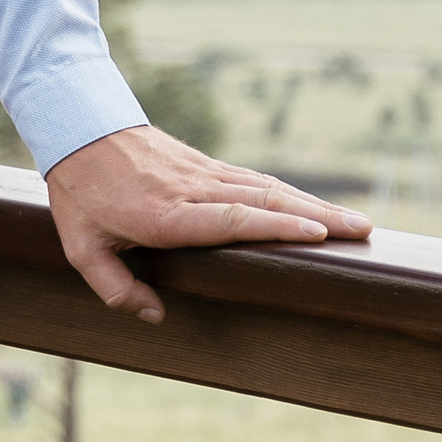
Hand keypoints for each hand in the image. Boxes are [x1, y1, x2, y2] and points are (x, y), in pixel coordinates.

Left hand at [44, 124, 370, 324]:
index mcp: (165, 215)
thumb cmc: (79, 192)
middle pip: (263, 201)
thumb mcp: (82, 247)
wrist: (78, 125)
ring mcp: (202, 173)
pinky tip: (315, 206)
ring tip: (356, 222)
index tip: (317, 233)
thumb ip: (115, 286)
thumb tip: (155, 315)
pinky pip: (254, 180)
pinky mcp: (206, 164)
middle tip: (362, 231)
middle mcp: (192, 191)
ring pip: (267, 188)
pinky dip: (290, 193)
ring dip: (313, 204)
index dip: (276, 226)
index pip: (229, 220)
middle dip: (317, 217)